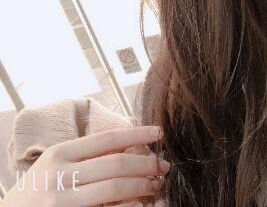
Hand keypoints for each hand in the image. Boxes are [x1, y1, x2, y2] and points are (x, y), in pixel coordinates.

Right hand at [2, 126, 169, 206]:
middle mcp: (59, 175)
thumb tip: (131, 146)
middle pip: (117, 164)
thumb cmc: (37, 193)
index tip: (159, 132)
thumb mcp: (55, 165)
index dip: (138, 134)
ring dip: (143, 186)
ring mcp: (62, 201)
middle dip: (147, 164)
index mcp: (59, 154)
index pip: (108, 139)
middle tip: (163, 166)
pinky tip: (140, 205)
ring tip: (156, 186)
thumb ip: (86, 155)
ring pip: (116, 188)